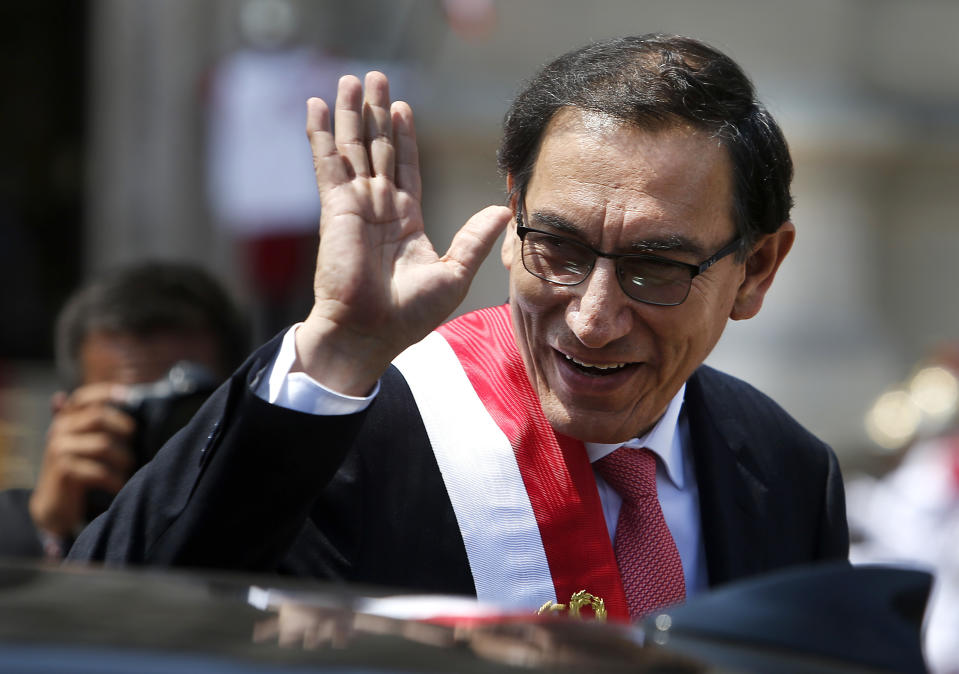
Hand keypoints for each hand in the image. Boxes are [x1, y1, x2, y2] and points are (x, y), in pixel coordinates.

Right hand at [29, 383, 135, 536]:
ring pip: (103, 444)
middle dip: (123, 427)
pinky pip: (99, 471)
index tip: (128, 395)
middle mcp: (59, 430)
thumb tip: (124, 395)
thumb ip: (97, 423)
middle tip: (135, 440)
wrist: (54, 505)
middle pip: (98, 417)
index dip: (105, 392)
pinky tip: (120, 486)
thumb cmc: (79, 470)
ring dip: (123, 457)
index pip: (83, 397)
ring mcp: (59, 450)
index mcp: (66, 420)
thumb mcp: (85, 444)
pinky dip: (115, 479)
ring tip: (129, 467)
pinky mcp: (63, 471)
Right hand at [295, 71, 511, 395]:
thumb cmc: (408, 316)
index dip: (402, 137)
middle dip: (376, 113)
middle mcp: (378, 208)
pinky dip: (322, 134)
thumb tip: (503, 209)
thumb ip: (474, 239)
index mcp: (405, 220)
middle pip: (377, 148)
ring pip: (353, 148)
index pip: (404, 167)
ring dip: (352, 113)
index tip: (402, 107)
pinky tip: (319, 106)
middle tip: (375, 77)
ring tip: (352, 78)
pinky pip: (327, 163)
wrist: (369, 334)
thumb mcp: (452, 274)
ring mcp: (355, 206)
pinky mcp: (336, 209)